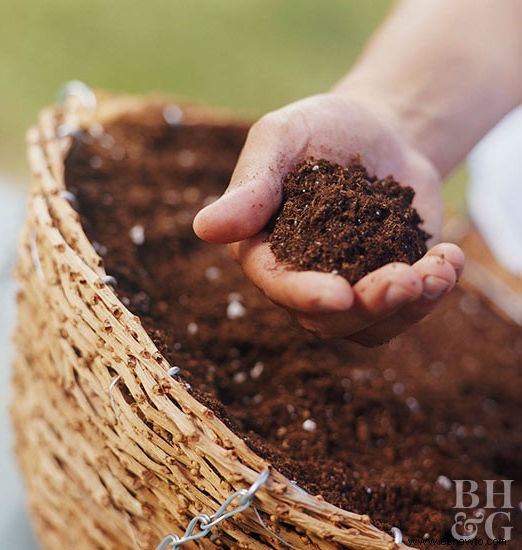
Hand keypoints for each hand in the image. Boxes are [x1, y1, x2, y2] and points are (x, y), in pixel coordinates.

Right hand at [193, 92, 463, 345]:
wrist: (379, 130)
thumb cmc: (321, 129)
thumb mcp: (282, 138)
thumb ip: (251, 184)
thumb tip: (204, 228)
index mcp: (266, 248)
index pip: (277, 284)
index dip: (305, 296)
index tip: (339, 295)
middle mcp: (302, 276)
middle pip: (326, 318)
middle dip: (368, 306)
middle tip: (406, 280)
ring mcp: (347, 285)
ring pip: (368, 324)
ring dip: (407, 306)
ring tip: (438, 269)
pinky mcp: (385, 283)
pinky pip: (404, 311)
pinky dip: (430, 293)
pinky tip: (448, 259)